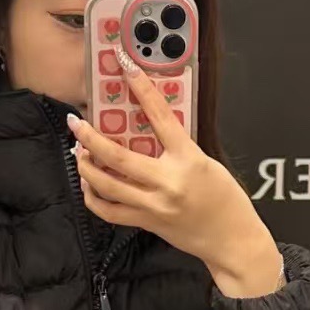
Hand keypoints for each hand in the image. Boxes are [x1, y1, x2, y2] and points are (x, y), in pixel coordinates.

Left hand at [66, 67, 283, 297]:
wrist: (232, 240)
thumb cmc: (227, 201)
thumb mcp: (208, 163)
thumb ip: (179, 148)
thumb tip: (150, 129)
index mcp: (189, 160)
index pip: (161, 117)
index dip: (142, 90)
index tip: (127, 69)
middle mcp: (168, 183)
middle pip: (117, 157)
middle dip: (90, 138)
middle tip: (76, 123)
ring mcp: (154, 206)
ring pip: (106, 186)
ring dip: (85, 167)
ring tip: (79, 153)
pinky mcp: (147, 223)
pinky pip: (110, 212)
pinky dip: (94, 198)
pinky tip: (89, 185)